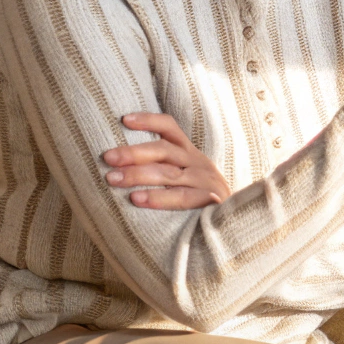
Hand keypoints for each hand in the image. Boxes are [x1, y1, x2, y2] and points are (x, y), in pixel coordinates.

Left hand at [103, 112, 231, 209]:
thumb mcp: (184, 178)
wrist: (235, 224)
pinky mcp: (211, 200)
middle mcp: (197, 163)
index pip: (170, 128)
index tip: (124, 119)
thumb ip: (162, 168)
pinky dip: (159, 198)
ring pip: (168, 173)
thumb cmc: (198, 202)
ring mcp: (205, 181)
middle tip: (108, 157)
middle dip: (133, 153)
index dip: (149, 121)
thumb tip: (118, 165)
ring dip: (138, 175)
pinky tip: (137, 200)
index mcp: (189, 153)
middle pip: (164, 150)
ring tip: (113, 179)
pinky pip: (182, 197)